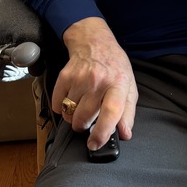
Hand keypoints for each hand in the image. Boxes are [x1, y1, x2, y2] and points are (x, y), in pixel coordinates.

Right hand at [52, 17, 137, 149]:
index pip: (111, 113)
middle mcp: (99, 81)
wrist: (95, 42)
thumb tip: (125, 134)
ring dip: (73, 118)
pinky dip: (62, 108)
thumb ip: (128, 113)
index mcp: (118, 85)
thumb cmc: (114, 67)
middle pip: (84, 117)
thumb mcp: (129, 87)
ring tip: (81, 109)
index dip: (102, 133)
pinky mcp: (65, 76)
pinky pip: (58, 104)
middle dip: (84, 126)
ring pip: (69, 113)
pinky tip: (71, 100)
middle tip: (89, 121)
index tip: (95, 144)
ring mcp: (80, 78)